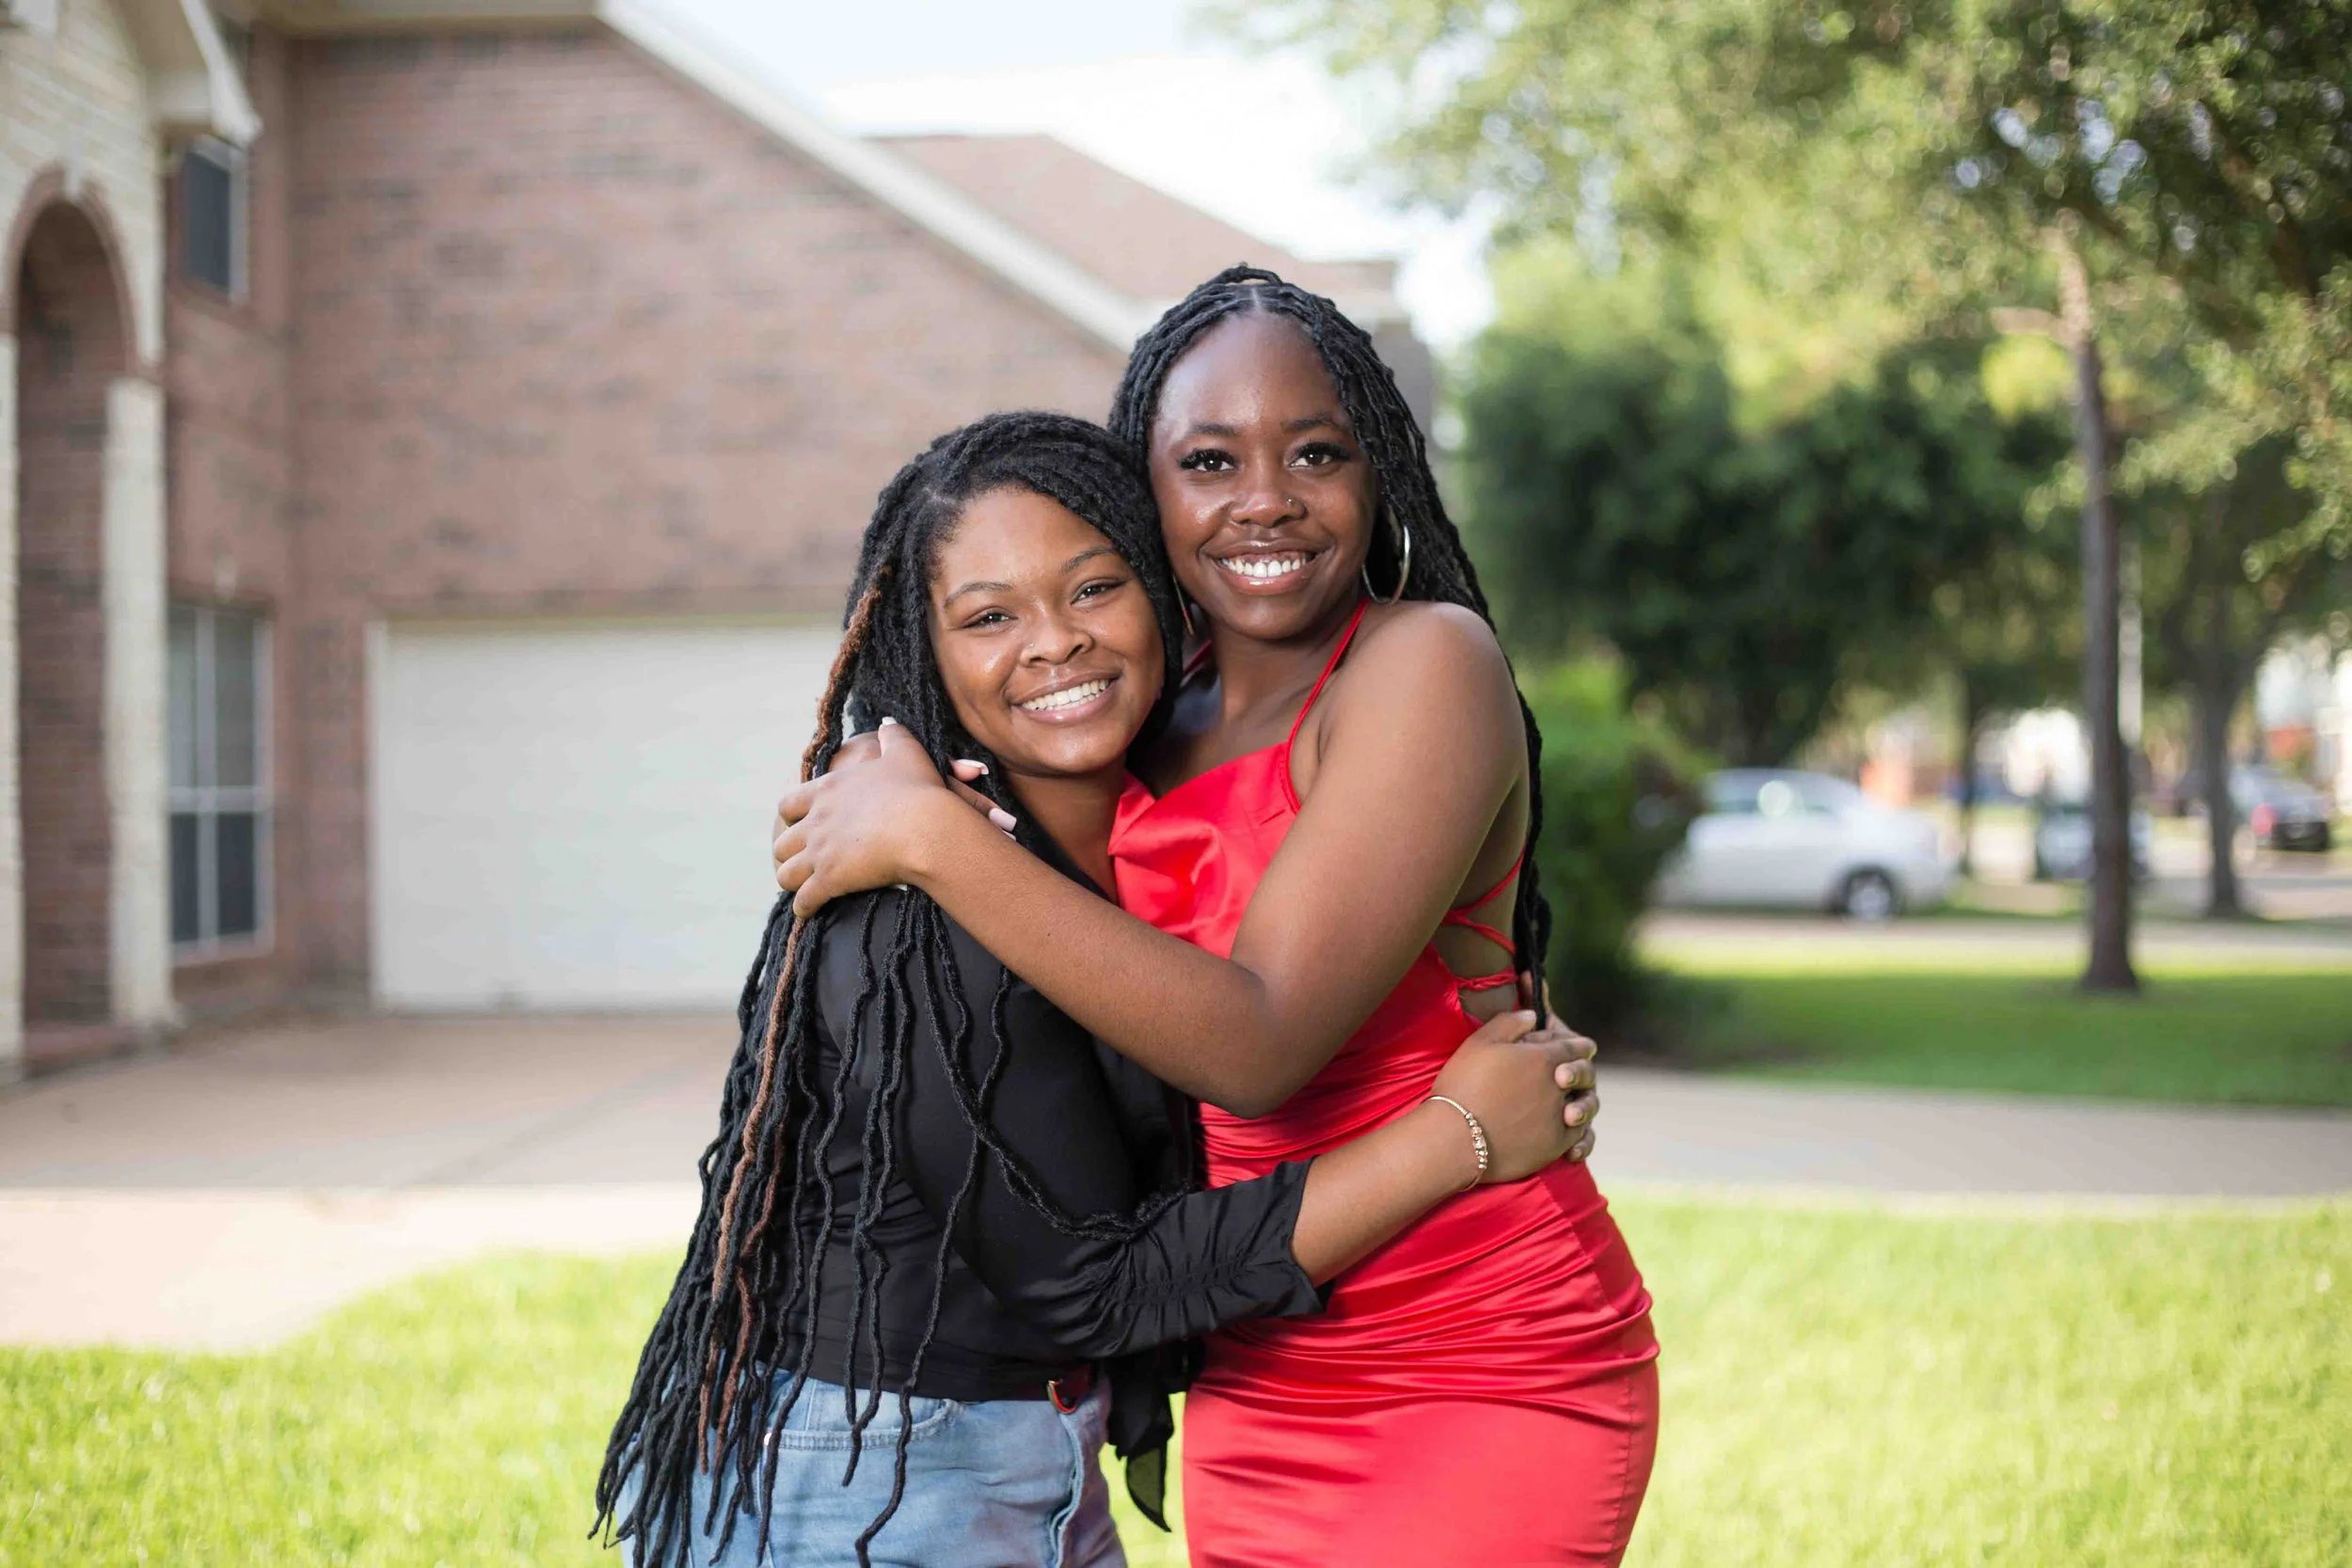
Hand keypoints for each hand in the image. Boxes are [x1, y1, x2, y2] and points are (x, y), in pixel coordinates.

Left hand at [771, 720, 974, 914]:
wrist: (925, 827)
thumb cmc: (918, 789)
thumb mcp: (906, 751)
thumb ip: (892, 735)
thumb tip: (885, 723)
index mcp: (827, 790)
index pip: (788, 802)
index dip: (792, 814)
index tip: (800, 822)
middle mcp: (816, 821)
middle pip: (782, 841)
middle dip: (788, 852)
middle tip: (801, 860)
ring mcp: (820, 852)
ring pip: (785, 872)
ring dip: (792, 881)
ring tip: (801, 888)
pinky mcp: (829, 880)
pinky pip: (804, 900)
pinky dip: (804, 907)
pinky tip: (808, 911)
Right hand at [1428, 1010, 1599, 1183]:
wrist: (1455, 1139)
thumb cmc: (1463, 1086)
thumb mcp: (1480, 1042)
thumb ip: (1509, 1023)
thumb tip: (1532, 1015)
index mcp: (1543, 1058)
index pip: (1573, 1047)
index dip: (1580, 1045)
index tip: (1586, 1046)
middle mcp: (1558, 1088)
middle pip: (1584, 1075)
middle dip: (1584, 1070)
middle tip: (1580, 1073)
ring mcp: (1558, 1119)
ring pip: (1585, 1107)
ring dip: (1583, 1102)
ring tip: (1574, 1106)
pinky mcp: (1554, 1146)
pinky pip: (1579, 1137)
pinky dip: (1580, 1133)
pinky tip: (1570, 1131)